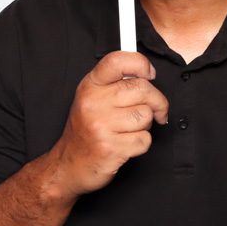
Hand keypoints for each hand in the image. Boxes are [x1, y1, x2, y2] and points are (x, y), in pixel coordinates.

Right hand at [53, 51, 169, 196]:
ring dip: (145, 125)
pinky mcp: (110, 148)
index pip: (118, 61)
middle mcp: (93, 103)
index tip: (150, 74)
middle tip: (156, 109)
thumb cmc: (87, 129)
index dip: (141, 64)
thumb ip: (116, 83)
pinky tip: (126, 144)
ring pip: (146, 116)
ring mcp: (101, 126)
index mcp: (90, 86)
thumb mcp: (93, 98)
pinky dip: (141, 144)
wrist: (69, 164)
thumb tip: (147, 74)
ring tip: (129, 129)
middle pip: (143, 89)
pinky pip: (144, 140)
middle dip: (157, 101)